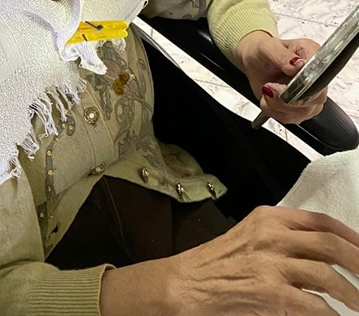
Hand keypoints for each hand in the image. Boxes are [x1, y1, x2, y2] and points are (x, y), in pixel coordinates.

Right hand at [100, 207, 358, 314]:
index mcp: (269, 218)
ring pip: (328, 275)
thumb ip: (282, 241)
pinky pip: (314, 306)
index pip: (322, 221)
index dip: (352, 236)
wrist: (183, 286)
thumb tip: (321, 257)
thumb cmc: (215, 267)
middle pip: (331, 244)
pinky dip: (331, 315)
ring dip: (353, 294)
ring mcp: (272, 264)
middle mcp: (273, 235)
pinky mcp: (271, 293)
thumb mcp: (249, 239)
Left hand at [236, 30, 326, 124]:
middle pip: (313, 100)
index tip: (281, 86)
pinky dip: (275, 111)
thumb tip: (298, 65)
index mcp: (314, 56)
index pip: (320, 79)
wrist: (255, 61)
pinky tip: (269, 98)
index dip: (302, 88)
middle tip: (269, 87)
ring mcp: (311, 96)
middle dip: (286, 99)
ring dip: (277, 105)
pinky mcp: (301, 108)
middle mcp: (316, 78)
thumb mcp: (269, 48)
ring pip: (302, 113)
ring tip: (267, 90)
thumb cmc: (264, 51)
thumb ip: (283, 56)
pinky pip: (291, 119)